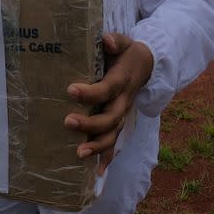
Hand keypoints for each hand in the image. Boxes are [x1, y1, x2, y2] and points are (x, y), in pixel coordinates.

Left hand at [63, 33, 153, 175]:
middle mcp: (123, 101)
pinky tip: (96, 174)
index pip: (106, 89)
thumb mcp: (124, 42)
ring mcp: (122, 115)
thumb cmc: (126, 53)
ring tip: (79, 153)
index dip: (90, 92)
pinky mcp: (119, 123)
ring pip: (113, 135)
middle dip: (90, 124)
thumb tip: (106, 40)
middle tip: (67, 122)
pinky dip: (107, 159)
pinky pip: (114, 144)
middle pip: (110, 118)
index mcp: (121, 81)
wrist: (147, 65)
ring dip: (97, 146)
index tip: (70, 90)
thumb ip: (115, 41)